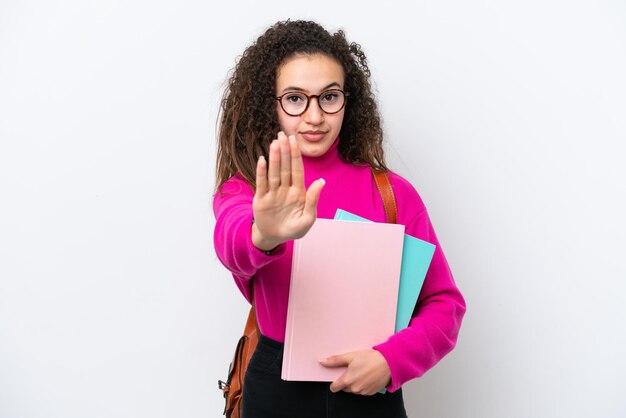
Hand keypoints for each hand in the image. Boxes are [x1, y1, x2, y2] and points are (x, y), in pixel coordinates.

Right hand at [252, 131, 324, 250]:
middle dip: (285, 151)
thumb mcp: (307, 218)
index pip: (297, 170)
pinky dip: (261, 172)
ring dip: (275, 158)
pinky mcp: (261, 198)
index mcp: (298, 191)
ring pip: (274, 172)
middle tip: (283, 134)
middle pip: (285, 167)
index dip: (296, 155)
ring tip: (274, 143)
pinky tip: (262, 160)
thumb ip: (313, 200)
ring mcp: (272, 192)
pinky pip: (261, 183)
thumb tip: (321, 181)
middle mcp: (285, 188)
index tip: (294, 141)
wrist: (275, 238)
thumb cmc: (294, 229)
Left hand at [320, 349, 390, 395]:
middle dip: (346, 380)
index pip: (334, 387)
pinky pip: (362, 390)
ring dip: (355, 382)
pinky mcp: (370, 393)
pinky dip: (363, 384)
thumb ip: (335, 360)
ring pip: (354, 389)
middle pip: (344, 388)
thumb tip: (323, 362)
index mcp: (347, 380)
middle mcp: (354, 389)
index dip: (334, 382)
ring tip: (361, 371)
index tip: (338, 376)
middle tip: (353, 369)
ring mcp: (363, 392)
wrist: (388, 363)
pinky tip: (367, 376)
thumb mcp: (350, 356)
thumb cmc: (371, 359)